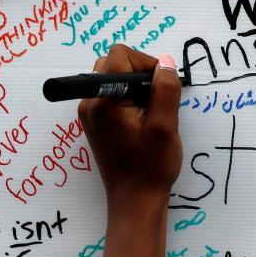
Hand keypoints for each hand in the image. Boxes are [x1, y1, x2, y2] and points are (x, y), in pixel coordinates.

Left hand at [78, 44, 182, 210]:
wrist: (136, 200)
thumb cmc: (151, 166)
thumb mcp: (165, 125)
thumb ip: (165, 89)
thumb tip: (165, 62)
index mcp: (103, 101)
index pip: (120, 56)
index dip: (145, 63)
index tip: (161, 85)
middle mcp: (90, 103)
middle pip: (114, 63)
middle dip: (140, 72)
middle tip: (157, 99)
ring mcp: (91, 113)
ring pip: (114, 77)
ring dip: (136, 85)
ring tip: (151, 111)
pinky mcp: (97, 121)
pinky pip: (112, 93)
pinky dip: (130, 97)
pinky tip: (144, 119)